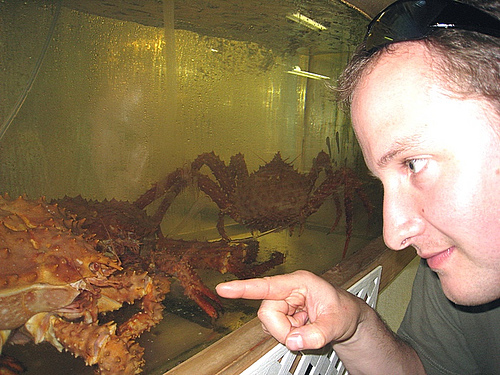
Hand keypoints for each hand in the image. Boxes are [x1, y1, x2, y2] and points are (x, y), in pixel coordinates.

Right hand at [216, 270, 363, 350]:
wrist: (348, 319)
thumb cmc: (345, 312)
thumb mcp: (336, 324)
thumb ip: (316, 334)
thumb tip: (292, 341)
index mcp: (300, 283)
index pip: (267, 286)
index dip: (243, 288)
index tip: (224, 288)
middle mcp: (288, 290)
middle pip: (267, 312)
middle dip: (282, 329)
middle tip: (304, 332)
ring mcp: (285, 302)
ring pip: (269, 322)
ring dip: (285, 332)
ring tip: (306, 328)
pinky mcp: (283, 313)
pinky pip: (275, 328)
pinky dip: (287, 334)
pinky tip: (302, 329)